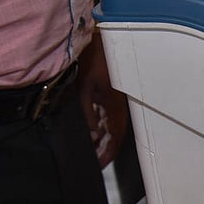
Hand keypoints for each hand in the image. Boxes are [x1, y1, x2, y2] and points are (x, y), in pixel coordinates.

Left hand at [77, 32, 129, 166]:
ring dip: (102, 139)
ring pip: (110, 127)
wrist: (100, 38)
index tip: (100, 165)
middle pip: (114, 134)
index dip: (109, 152)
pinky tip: (92, 132)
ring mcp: (113, 100)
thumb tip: (93, 135)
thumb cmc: (93, 59)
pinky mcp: (108, 94)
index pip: (115, 137)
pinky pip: (107, 117)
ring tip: (91, 151)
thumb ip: (88, 113)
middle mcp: (117, 106)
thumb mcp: (85, 87)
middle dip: (105, 149)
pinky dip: (100, 127)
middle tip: (94, 162)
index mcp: (115, 106)